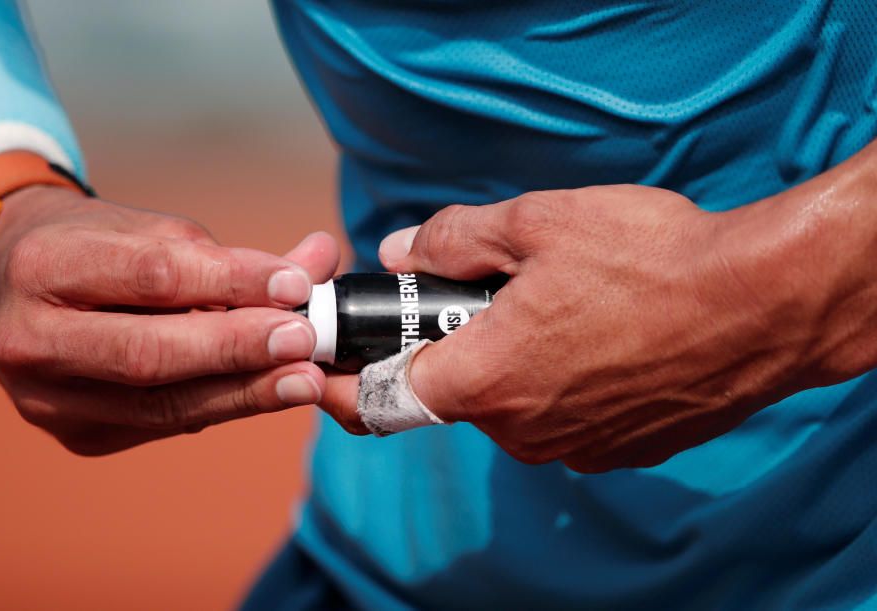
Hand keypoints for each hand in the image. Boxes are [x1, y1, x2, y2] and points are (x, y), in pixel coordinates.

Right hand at [0, 185, 339, 454]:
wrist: (8, 290)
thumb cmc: (88, 248)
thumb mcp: (145, 230)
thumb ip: (225, 254)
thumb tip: (317, 260)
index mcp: (41, 267)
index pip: (149, 278)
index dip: (229, 283)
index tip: (294, 285)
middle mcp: (30, 341)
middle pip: (149, 354)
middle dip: (237, 349)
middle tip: (305, 341)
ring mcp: (49, 400)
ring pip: (162, 406)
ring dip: (244, 393)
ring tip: (305, 379)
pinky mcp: (76, 435)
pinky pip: (163, 424)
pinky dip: (220, 406)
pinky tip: (265, 392)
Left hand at [322, 185, 813, 471]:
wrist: (762, 306)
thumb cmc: (651, 258)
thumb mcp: (538, 223)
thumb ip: (452, 241)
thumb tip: (399, 252)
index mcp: (485, 378)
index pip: (379, 402)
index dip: (343, 384)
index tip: (327, 370)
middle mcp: (522, 431)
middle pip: (452, 393)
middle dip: (452, 348)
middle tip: (487, 295)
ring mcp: (573, 449)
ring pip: (510, 404)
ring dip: (513, 361)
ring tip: (563, 304)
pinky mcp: (618, 451)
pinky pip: (563, 417)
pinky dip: (561, 380)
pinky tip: (603, 334)